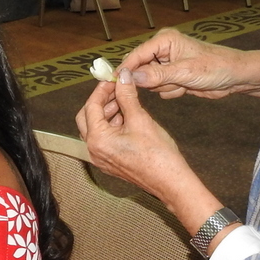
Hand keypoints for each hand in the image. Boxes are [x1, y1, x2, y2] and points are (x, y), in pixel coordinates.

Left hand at [76, 77, 224, 240]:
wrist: (171, 182)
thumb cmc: (157, 154)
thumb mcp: (140, 119)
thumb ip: (127, 96)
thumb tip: (122, 77)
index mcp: (98, 139)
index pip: (91, 107)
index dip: (101, 90)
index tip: (112, 79)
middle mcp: (94, 150)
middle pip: (87, 118)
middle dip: (102, 101)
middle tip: (117, 89)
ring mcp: (101, 158)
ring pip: (96, 128)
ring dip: (108, 113)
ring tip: (125, 101)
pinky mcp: (110, 162)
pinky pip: (104, 139)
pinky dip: (112, 126)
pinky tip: (128, 117)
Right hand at [122, 29, 259, 99]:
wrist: (235, 77)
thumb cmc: (214, 67)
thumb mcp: (184, 72)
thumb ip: (156, 75)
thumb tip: (131, 77)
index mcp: (164, 40)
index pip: (137, 55)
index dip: (126, 69)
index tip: (115, 83)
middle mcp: (163, 50)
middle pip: (141, 70)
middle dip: (153, 81)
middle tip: (170, 82)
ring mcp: (167, 64)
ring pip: (150, 82)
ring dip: (165, 87)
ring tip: (183, 83)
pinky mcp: (172, 77)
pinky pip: (160, 89)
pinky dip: (171, 91)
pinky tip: (186, 87)